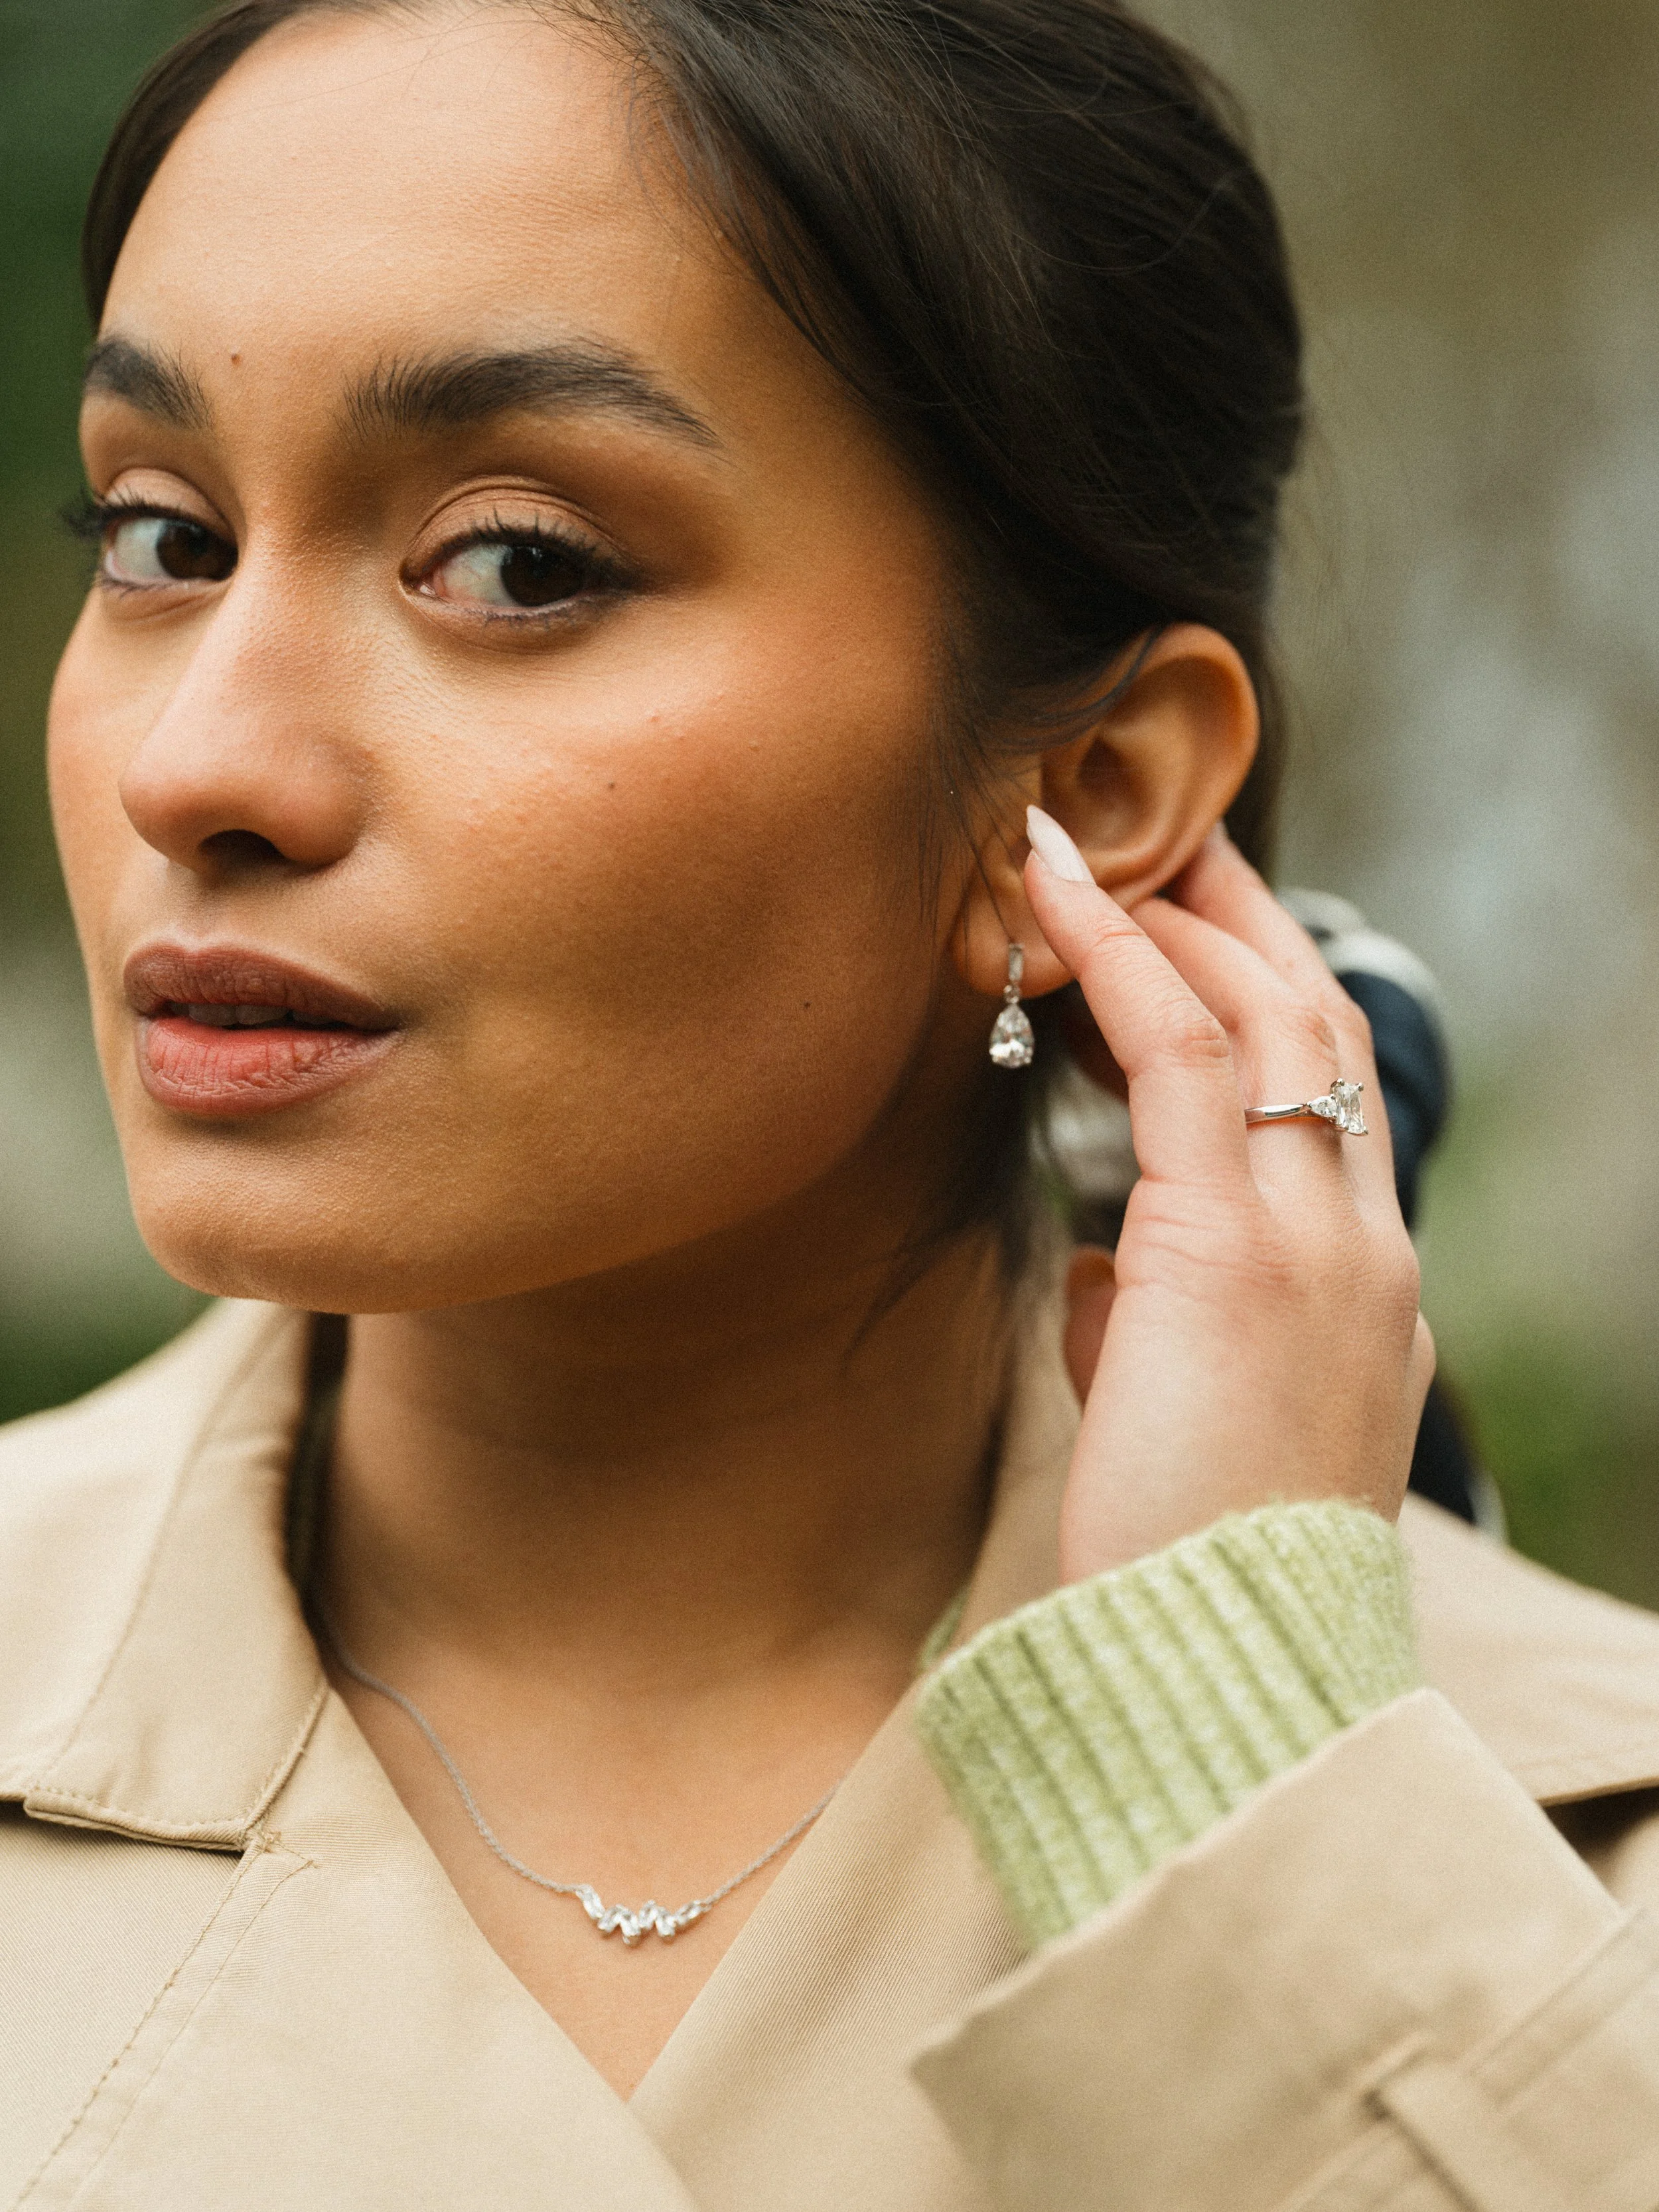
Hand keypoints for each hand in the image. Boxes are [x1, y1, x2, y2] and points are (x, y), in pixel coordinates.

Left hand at [1022, 809, 1434, 1582]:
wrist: (1213, 1669)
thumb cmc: (1186, 1564)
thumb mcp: (1182, 1423)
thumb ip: (1156, 1332)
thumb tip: (1099, 1277)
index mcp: (1364, 1291)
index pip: (1331, 1103)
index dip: (1268, 1002)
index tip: (1195, 937)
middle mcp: (1362, 1246)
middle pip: (1317, 1029)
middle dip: (1244, 924)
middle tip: (1166, 846)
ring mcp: (1317, 1239)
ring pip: (1263, 1016)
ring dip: (1178, 916)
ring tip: (1092, 844)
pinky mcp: (1230, 1245)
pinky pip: (1177, 1051)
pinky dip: (1117, 955)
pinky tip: (1049, 890)